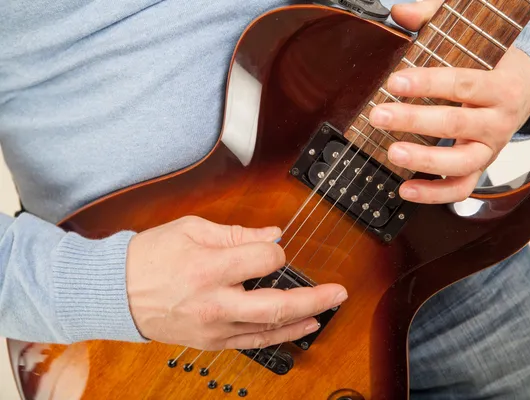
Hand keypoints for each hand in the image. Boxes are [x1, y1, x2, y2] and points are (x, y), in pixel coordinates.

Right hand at [125, 216, 346, 349]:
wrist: (117, 292)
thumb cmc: (151, 257)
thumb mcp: (190, 229)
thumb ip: (237, 233)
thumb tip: (273, 235)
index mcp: (209, 267)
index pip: (264, 259)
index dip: (276, 250)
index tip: (274, 248)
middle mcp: (215, 302)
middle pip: (277, 305)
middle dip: (314, 298)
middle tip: (339, 292)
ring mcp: (213, 327)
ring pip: (269, 329)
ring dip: (303, 320)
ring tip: (327, 311)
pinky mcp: (210, 342)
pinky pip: (252, 342)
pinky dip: (279, 337)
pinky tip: (298, 330)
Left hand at [368, 0, 529, 203]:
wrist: (524, 91)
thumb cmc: (491, 65)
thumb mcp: (473, 38)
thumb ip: (435, 21)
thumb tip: (400, 12)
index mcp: (501, 85)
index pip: (463, 84)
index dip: (428, 83)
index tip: (395, 82)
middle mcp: (500, 121)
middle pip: (456, 124)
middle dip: (414, 121)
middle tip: (378, 115)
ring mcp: (490, 149)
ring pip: (460, 163)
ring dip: (424, 161)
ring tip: (392, 152)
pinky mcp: (480, 169)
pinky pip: (460, 189)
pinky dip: (434, 194)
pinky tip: (405, 189)